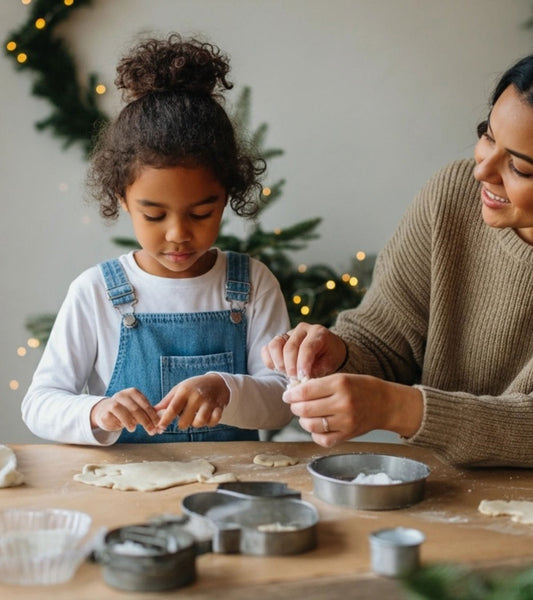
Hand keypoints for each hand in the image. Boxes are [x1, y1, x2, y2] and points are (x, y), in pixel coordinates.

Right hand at [90, 388, 159, 434]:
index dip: (153, 415)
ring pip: (125, 412)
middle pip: (136, 409)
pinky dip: (122, 423)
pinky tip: (126, 427)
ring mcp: (112, 402)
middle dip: (146, 421)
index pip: (145, 403)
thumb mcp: (137, 410)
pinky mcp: (105, 412)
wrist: (105, 411)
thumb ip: (148, 414)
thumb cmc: (125, 411)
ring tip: (135, 429)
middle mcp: (122, 395)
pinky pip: (115, 418)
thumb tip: (162, 424)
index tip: (159, 425)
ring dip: (132, 422)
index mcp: (133, 393)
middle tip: (152, 431)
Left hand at [154, 373, 229, 429]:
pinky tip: (207, 417)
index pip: (173, 408)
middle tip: (184, 417)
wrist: (217, 382)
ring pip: (199, 423)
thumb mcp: (179, 389)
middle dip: (182, 423)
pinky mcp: (219, 407)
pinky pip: (213, 422)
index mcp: (184, 391)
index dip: (166, 420)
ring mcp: (209, 402)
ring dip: (196, 423)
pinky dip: (209, 422)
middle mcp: (197, 396)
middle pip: (185, 420)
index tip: (160, 427)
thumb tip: (152, 412)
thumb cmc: (194, 386)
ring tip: (195, 417)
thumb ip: (166, 402)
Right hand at [261, 323, 346, 378]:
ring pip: (275, 345)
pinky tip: (278, 369)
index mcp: (317, 332)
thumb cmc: (329, 357)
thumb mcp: (329, 363)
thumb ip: (317, 369)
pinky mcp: (278, 340)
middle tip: (295, 379)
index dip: (303, 364)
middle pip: (290, 347)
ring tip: (287, 374)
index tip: (303, 378)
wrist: (327, 349)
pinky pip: (267, 349)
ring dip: (279, 363)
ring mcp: (288, 333)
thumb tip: (302, 379)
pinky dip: (269, 361)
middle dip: (291, 367)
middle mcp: (301, 329)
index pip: (306, 347)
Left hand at [282, 374, 423, 446]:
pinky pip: (323, 439)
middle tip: (294, 404)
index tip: (288, 394)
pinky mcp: (348, 435)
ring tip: (304, 415)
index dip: (292, 394)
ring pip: (311, 425)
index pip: (306, 391)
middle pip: (305, 409)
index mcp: (340, 384)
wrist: (386, 404)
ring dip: (302, 420)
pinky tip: (316, 426)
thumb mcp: (342, 377)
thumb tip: (295, 392)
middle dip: (294, 407)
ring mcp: (345, 421)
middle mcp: (342, 403)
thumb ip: (320, 384)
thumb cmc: (363, 388)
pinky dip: (315, 434)